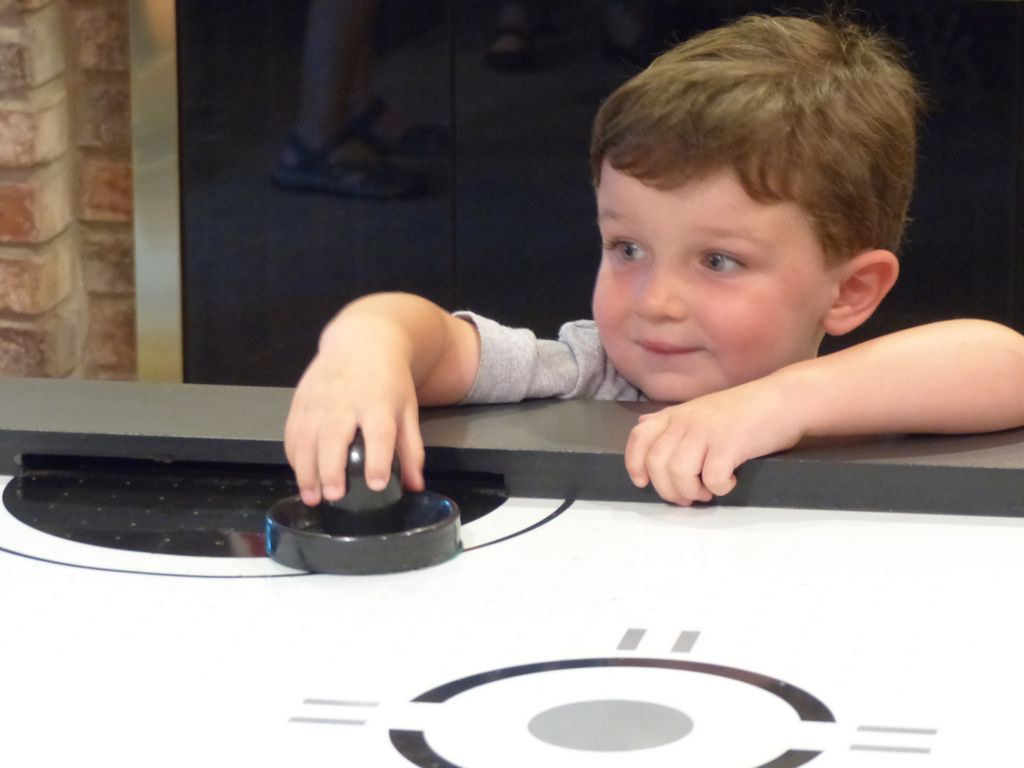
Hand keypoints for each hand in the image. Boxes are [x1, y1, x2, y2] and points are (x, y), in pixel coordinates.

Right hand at [284, 333, 424, 506]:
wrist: (362, 340)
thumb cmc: (389, 381)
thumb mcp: (407, 410)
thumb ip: (411, 449)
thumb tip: (414, 486)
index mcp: (379, 402)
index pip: (379, 432)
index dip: (377, 459)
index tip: (376, 484)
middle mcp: (346, 400)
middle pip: (335, 436)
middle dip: (331, 469)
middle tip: (333, 496)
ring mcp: (319, 398)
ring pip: (307, 438)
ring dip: (306, 471)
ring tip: (312, 497)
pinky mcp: (301, 398)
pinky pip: (292, 431)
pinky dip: (294, 456)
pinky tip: (300, 474)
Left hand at [624, 376, 803, 504]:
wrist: (784, 400)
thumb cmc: (744, 411)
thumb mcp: (700, 410)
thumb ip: (672, 421)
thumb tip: (643, 425)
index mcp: (676, 415)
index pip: (639, 438)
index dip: (635, 464)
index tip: (643, 483)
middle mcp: (685, 421)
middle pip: (657, 464)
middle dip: (668, 489)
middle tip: (688, 497)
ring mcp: (706, 431)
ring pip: (678, 473)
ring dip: (691, 492)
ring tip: (707, 491)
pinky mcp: (729, 444)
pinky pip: (712, 478)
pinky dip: (720, 488)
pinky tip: (731, 482)